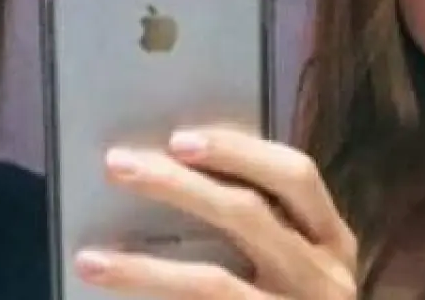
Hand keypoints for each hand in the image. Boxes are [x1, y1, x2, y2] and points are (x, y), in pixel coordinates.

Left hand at [74, 126, 357, 298]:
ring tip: (91, 259)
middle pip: (249, 215)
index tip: (178, 139)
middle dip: (178, 187)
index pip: (296, 176)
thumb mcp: (296, 262)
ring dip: (145, 268)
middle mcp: (324, 278)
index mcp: (333, 239)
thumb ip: (258, 222)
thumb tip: (174, 169)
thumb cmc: (289, 297)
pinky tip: (117, 295)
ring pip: (214, 282)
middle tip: (118, 166)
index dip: (239, 152)